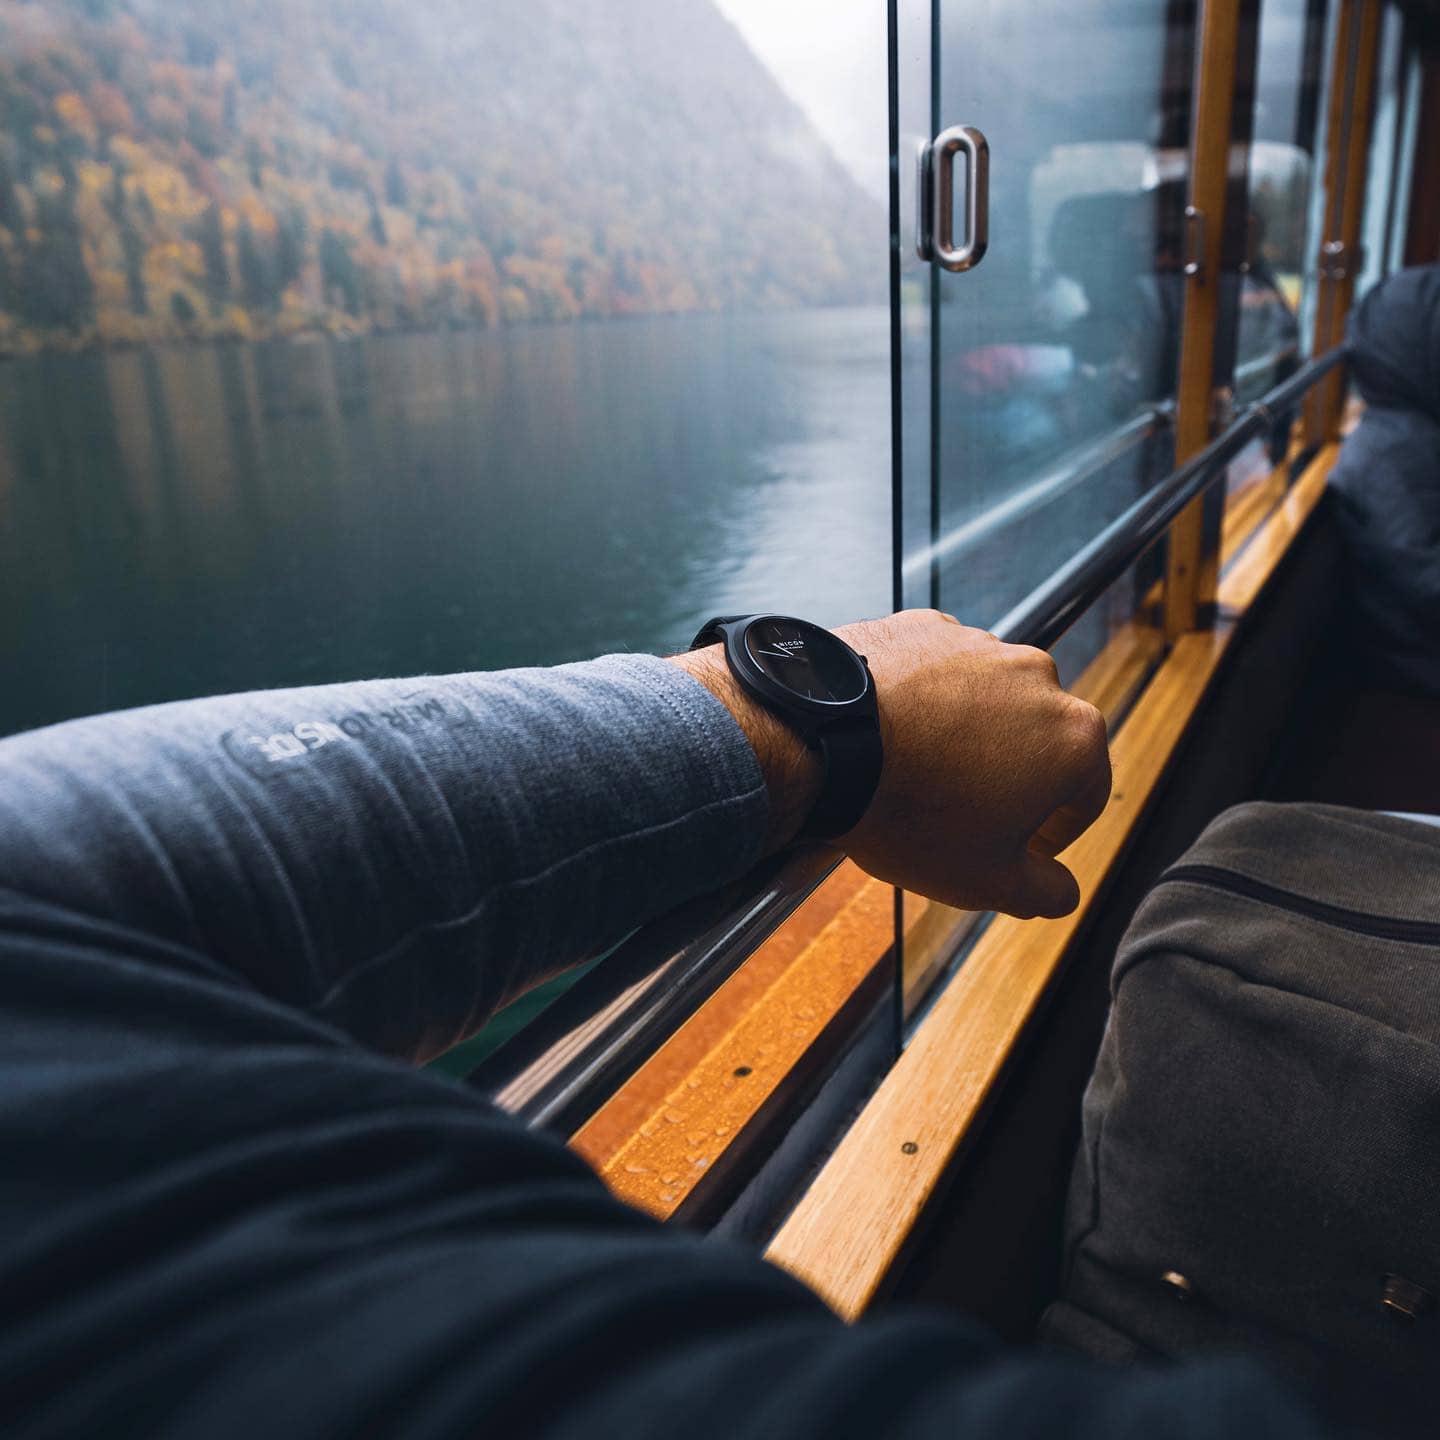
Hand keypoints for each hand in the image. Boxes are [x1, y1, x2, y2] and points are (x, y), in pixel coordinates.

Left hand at [833, 611, 1110, 918]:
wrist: (823, 744)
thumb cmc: (911, 814)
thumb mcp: (988, 881)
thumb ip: (1044, 892)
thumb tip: (1062, 891)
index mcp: (1073, 738)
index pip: (1087, 795)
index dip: (1056, 832)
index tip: (1022, 848)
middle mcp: (1038, 677)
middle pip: (1037, 742)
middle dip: (1010, 779)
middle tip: (962, 814)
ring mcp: (979, 644)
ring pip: (987, 703)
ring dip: (967, 736)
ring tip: (918, 774)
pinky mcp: (924, 626)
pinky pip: (935, 673)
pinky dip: (923, 700)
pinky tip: (891, 737)